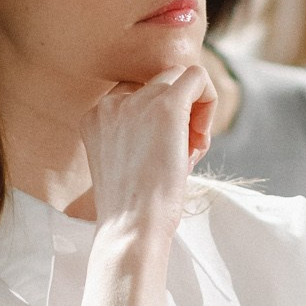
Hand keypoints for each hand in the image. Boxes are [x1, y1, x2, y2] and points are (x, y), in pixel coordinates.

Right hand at [80, 67, 208, 240]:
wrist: (131, 228)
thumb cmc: (134, 210)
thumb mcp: (127, 162)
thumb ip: (140, 134)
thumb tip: (180, 121)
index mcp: (96, 117)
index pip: (137, 96)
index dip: (158, 119)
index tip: (163, 153)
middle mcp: (112, 103)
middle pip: (159, 84)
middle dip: (180, 115)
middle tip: (182, 154)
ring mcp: (137, 102)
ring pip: (179, 77)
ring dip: (194, 113)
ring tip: (189, 152)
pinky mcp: (166, 105)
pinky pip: (197, 77)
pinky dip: (209, 101)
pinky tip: (200, 140)